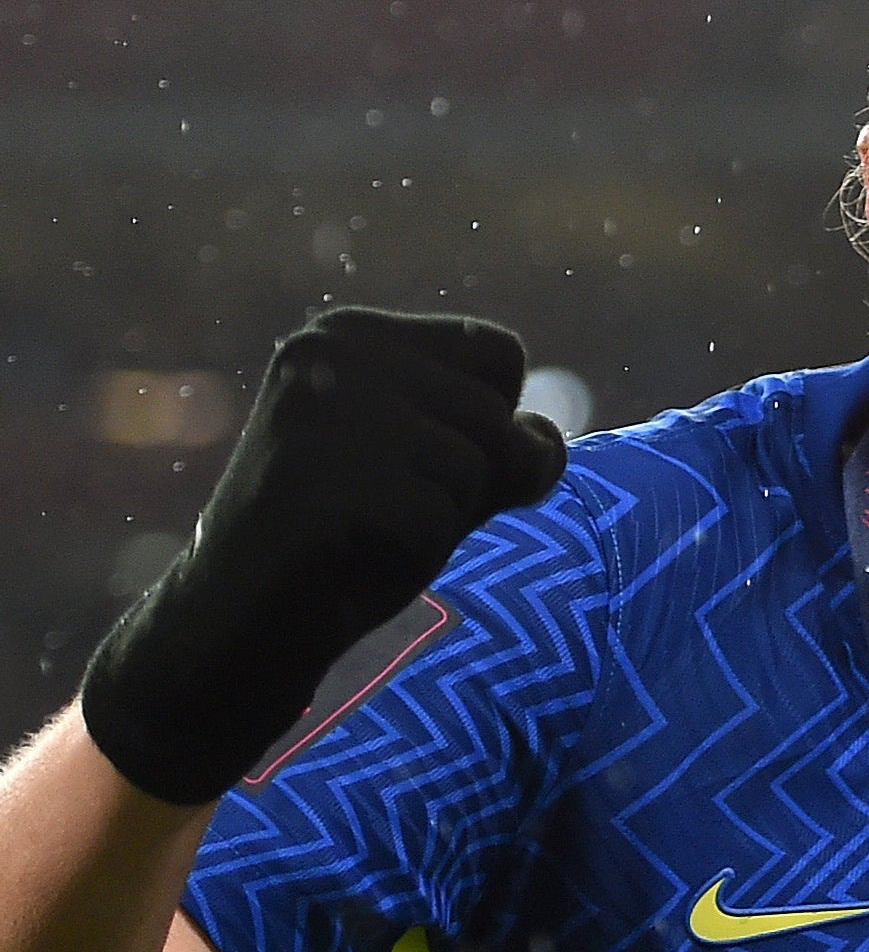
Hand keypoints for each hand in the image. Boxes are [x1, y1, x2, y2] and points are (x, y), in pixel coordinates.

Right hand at [80, 309, 565, 804]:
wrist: (241, 617)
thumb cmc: (346, 540)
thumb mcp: (433, 472)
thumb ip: (499, 443)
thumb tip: (544, 438)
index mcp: (351, 333)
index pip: (499, 352)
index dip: (494, 423)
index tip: (420, 461)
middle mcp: (334, 350)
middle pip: (498, 413)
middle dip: (471, 480)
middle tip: (380, 507)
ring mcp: (330, 409)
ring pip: (480, 462)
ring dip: (442, 515)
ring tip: (364, 526)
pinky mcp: (332, 472)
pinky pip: (440, 515)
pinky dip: (413, 549)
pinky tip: (349, 550)